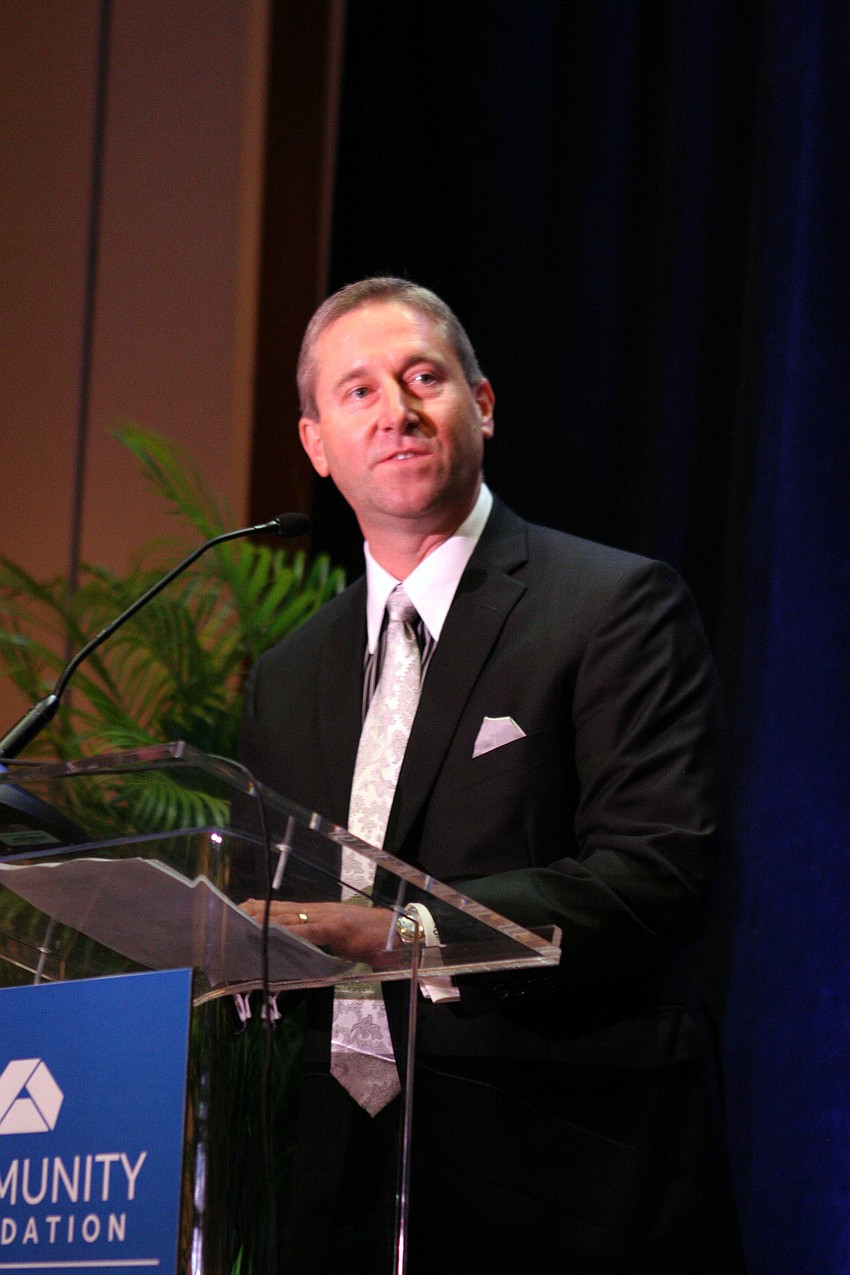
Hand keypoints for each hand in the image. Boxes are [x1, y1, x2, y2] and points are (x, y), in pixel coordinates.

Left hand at [239, 899, 396, 961]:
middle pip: (281, 910)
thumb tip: (297, 950)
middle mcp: (319, 911)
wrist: (396, 933)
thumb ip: (318, 941)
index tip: (239, 912)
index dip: (261, 909)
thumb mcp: (338, 940)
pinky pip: (310, 930)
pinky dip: (292, 933)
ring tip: (244, 925)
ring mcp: (327, 918)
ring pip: (291, 918)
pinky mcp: (337, 929)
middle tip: (231, 917)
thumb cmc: (369, 937)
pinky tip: (278, 935)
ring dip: (267, 922)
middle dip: (255, 914)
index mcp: (318, 913)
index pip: (283, 909)